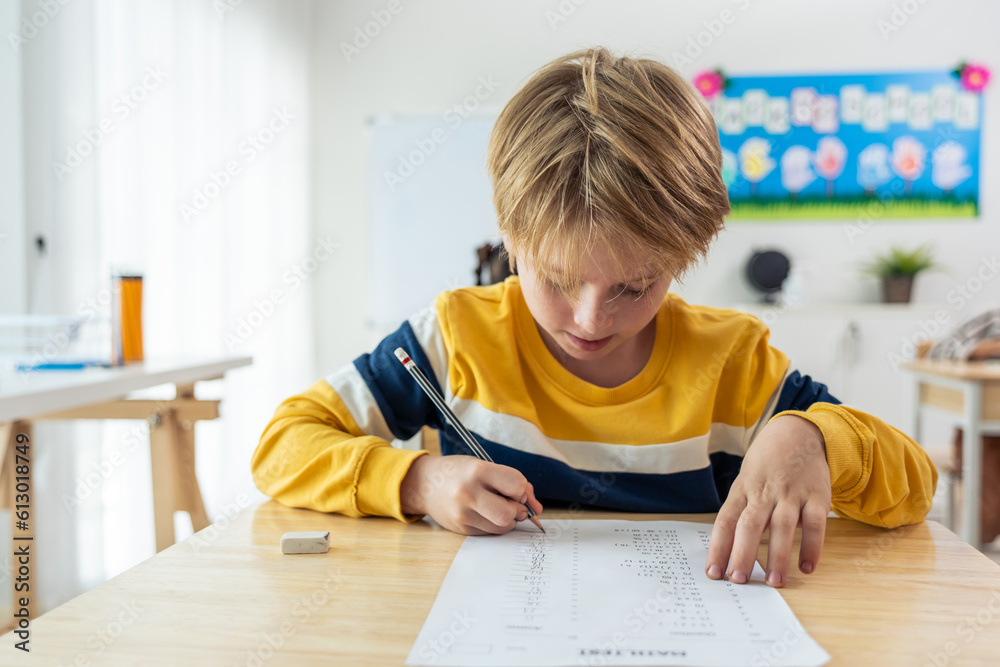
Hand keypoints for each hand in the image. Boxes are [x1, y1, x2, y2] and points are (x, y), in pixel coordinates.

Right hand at [400, 454, 543, 534]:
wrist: (426, 484)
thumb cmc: (460, 472)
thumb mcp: (484, 466)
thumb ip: (513, 482)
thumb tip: (536, 509)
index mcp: (476, 471)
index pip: (516, 484)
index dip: (522, 489)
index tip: (516, 489)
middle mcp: (468, 494)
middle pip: (509, 513)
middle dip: (517, 509)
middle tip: (511, 502)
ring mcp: (463, 515)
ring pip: (503, 527)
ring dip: (508, 519)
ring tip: (496, 506)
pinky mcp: (462, 529)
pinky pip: (491, 532)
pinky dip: (495, 524)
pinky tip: (485, 513)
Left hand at [705, 414, 830, 587]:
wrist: (798, 433)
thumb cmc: (767, 464)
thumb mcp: (747, 480)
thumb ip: (742, 511)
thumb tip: (730, 550)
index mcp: (743, 489)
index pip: (726, 521)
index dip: (718, 547)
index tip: (713, 572)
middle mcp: (764, 492)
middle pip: (749, 524)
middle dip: (742, 554)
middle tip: (738, 580)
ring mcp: (790, 493)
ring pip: (781, 526)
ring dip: (777, 556)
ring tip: (773, 581)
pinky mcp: (816, 496)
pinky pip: (814, 524)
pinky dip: (811, 547)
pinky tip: (806, 567)